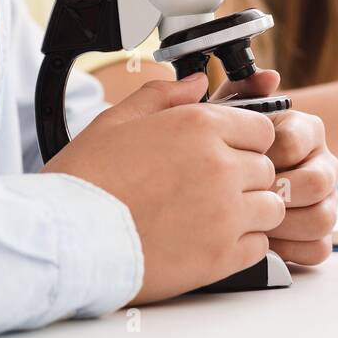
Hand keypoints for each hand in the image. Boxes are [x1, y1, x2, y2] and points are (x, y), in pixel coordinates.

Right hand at [43, 73, 283, 303]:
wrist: (66, 238)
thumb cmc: (85, 180)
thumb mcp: (117, 121)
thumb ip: (164, 95)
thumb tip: (196, 82)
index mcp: (199, 126)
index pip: (262, 129)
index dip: (245, 141)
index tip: (226, 153)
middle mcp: (221, 166)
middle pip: (267, 168)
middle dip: (246, 176)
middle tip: (210, 188)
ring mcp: (226, 213)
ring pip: (272, 207)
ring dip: (251, 211)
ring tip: (214, 216)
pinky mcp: (222, 256)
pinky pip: (260, 246)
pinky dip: (243, 244)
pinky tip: (211, 241)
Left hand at [213, 71, 337, 265]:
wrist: (236, 172)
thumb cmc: (232, 144)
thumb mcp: (231, 113)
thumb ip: (245, 90)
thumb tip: (268, 77)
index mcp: (308, 131)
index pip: (293, 144)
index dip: (263, 156)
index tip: (240, 160)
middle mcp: (325, 164)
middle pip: (317, 183)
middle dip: (277, 193)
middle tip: (248, 197)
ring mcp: (327, 200)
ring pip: (323, 218)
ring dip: (284, 224)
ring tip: (253, 221)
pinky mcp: (320, 233)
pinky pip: (319, 249)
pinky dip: (291, 249)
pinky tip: (265, 240)